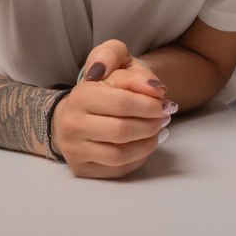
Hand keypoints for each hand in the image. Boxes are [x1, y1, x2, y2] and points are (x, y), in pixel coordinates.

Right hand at [52, 40, 176, 178]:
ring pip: (120, 155)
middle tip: (164, 118)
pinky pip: (117, 170)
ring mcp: (74, 149)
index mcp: (81, 96)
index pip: (122, 103)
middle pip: (122, 131)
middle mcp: (71, 124)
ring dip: (147, 144)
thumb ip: (135, 73)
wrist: (78, 110)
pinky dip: (138, 158)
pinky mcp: (81, 168)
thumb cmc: (103, 86)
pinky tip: (144, 144)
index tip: (164, 104)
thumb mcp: (118, 65)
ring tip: (158, 131)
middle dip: (151, 125)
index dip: (150, 106)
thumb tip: (156, 88)